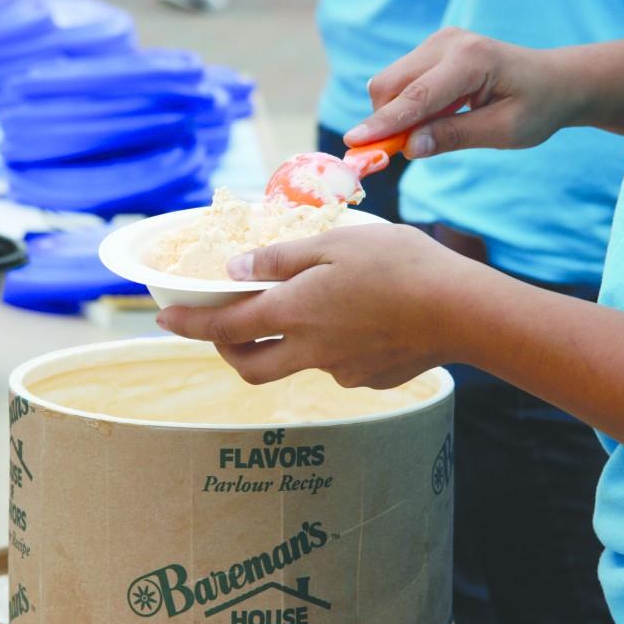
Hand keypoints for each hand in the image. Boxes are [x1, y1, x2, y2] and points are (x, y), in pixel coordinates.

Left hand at [156, 225, 477, 388]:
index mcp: (293, 313)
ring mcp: (339, 370)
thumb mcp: (332, 244)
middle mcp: (309, 350)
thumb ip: (280, 260)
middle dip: (226, 351)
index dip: (188, 325)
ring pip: (297, 362)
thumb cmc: (398, 265)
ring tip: (314, 305)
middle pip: (250, 366)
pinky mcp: (368, 378)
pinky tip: (361, 319)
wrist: (460, 310)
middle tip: (223, 330)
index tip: (163, 319)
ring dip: (287, 342)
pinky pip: (338, 363)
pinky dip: (334, 344)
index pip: (224, 328)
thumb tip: (235, 270)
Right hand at [344, 27, 578, 157]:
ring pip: (389, 84)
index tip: (353, 143)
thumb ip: (455, 136)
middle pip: (390, 85)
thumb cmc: (537, 108)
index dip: (383, 124)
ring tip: (430, 133)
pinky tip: (433, 118)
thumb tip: (409, 148)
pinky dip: (404, 107)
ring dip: (394, 115)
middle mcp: (448, 43)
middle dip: (384, 121)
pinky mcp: (432, 50)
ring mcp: (438, 42)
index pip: (415, 97)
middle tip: (395, 155)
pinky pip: (400, 82)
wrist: (556, 80)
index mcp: (471, 60)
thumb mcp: (504, 132)